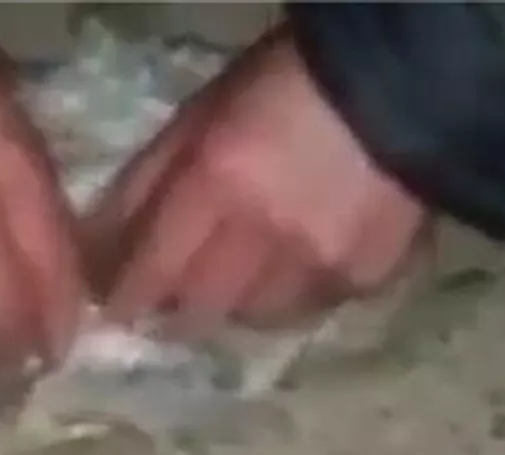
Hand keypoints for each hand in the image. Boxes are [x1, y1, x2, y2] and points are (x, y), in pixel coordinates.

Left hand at [89, 26, 430, 333]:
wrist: (406, 87)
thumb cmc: (286, 86)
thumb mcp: (203, 116)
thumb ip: (149, 181)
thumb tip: (98, 246)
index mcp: (217, 183)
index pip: (154, 270)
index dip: (130, 300)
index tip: (119, 311)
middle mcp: (266, 238)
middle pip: (203, 310)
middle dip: (183, 309)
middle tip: (179, 301)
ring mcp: (321, 266)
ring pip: (256, 318)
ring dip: (240, 304)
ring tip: (245, 277)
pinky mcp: (366, 280)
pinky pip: (314, 309)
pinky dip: (295, 297)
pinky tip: (300, 268)